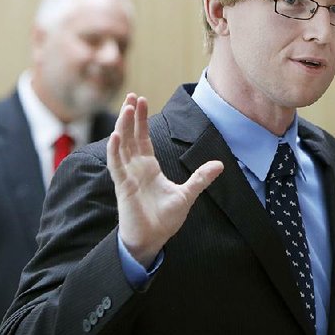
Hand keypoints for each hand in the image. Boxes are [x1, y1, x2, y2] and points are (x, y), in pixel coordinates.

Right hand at [107, 94, 223, 266]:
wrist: (153, 240)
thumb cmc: (165, 219)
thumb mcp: (187, 195)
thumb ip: (201, 178)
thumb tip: (220, 164)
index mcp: (148, 167)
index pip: (142, 137)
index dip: (142, 119)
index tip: (142, 100)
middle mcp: (135, 168)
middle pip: (130, 135)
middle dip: (131, 115)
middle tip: (132, 95)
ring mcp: (127, 176)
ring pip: (122, 145)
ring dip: (123, 126)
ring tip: (127, 107)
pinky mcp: (123, 186)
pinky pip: (116, 165)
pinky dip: (114, 150)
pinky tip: (115, 135)